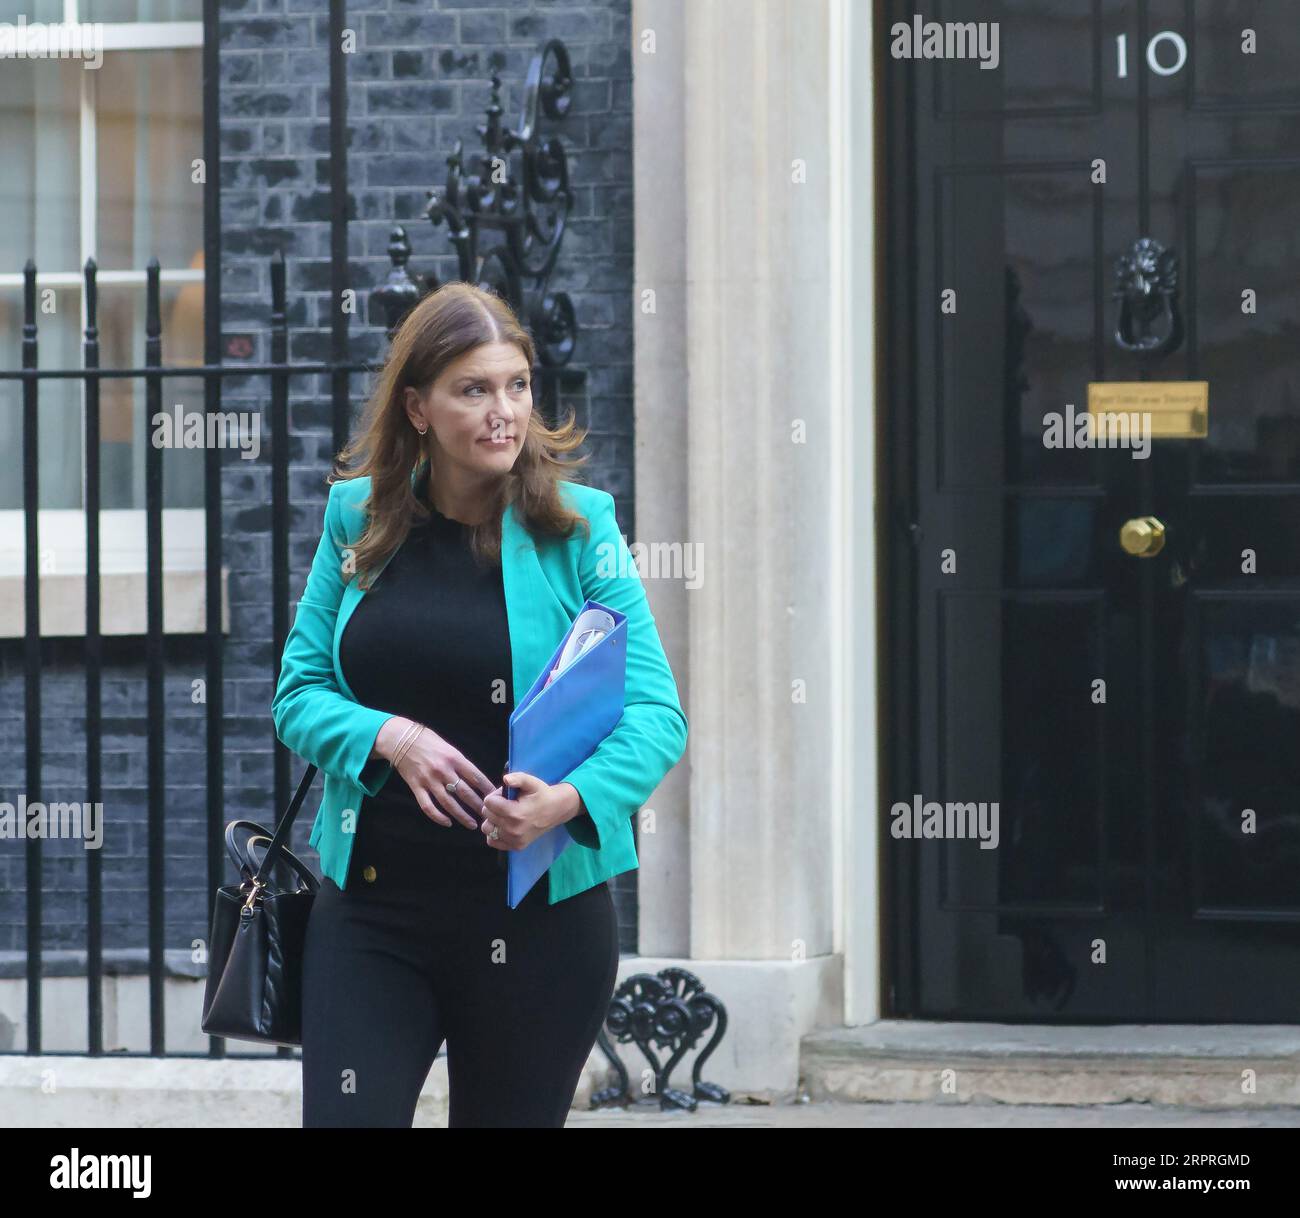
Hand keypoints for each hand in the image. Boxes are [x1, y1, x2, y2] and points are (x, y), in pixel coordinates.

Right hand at [373, 716, 494, 829]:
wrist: (402, 739)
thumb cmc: (429, 741)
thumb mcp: (449, 748)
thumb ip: (461, 764)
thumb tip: (477, 780)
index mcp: (454, 758)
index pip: (476, 777)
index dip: (487, 789)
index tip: (496, 798)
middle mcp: (443, 770)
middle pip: (465, 792)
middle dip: (478, 806)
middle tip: (488, 815)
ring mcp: (429, 780)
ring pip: (448, 803)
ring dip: (462, 816)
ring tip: (472, 824)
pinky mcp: (416, 787)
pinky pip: (428, 806)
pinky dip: (438, 817)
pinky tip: (447, 822)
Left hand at [478, 772, 581, 850]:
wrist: (556, 810)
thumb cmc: (541, 794)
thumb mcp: (532, 782)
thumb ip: (518, 778)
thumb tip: (505, 779)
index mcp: (515, 813)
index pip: (488, 802)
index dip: (496, 795)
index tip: (506, 795)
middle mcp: (513, 830)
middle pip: (487, 814)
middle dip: (494, 806)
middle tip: (508, 803)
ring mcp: (514, 840)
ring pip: (487, 828)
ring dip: (492, 819)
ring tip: (505, 814)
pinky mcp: (516, 847)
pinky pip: (492, 841)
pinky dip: (495, 833)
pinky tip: (504, 825)